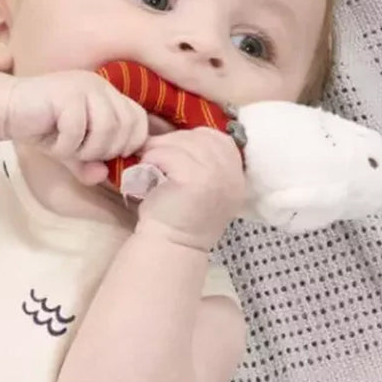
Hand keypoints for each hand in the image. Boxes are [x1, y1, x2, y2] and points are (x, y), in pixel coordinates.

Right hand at [1, 70, 148, 185]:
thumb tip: (103, 176)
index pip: (139, 120)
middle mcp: (100, 87)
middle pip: (126, 127)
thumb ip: (89, 163)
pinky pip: (78, 131)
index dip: (128, 144)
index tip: (105, 157)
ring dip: (86, 150)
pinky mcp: (66, 94)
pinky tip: (52, 144)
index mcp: (107, 95)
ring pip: (106, 129)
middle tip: (81, 154)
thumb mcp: (70, 150)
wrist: (4, 109)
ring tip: (66, 150)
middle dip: (105, 151)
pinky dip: (65, 146)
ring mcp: (84, 87)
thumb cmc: (39, 127)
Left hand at [132, 127, 246, 250]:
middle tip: (152, 149)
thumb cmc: (177, 217)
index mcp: (236, 177)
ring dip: (161, 147)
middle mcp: (232, 176)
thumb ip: (202, 164)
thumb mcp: (201, 189)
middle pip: (203, 138)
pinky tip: (146, 167)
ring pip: (186, 143)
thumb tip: (178, 134)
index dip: (194, 138)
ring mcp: (217, 177)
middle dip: (174, 139)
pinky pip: (172, 155)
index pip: (220, 140)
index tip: (172, 147)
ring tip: (147, 159)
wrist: (170, 247)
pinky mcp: (197, 181)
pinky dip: (155, 156)